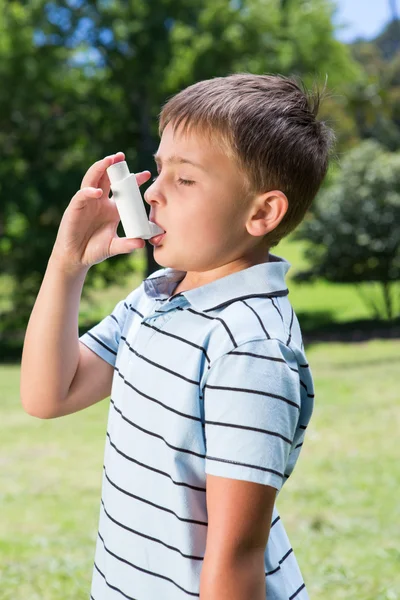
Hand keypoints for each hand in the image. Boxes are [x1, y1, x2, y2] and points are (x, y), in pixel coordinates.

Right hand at [51, 152, 150, 273]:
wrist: (76, 258)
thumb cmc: (95, 250)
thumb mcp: (114, 246)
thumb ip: (127, 244)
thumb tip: (142, 243)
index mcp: (112, 208)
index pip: (124, 189)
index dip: (134, 180)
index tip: (147, 174)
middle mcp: (100, 201)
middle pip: (107, 177)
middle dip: (114, 165)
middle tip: (122, 156)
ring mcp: (87, 202)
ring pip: (92, 179)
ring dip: (100, 168)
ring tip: (109, 161)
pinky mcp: (75, 208)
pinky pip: (82, 195)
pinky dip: (89, 192)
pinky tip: (97, 192)